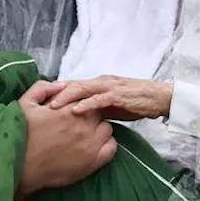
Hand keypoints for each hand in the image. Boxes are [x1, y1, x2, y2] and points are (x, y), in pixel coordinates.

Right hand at [16, 80, 117, 200]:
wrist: (20, 167)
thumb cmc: (21, 136)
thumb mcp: (25, 104)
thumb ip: (43, 88)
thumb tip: (62, 85)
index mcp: (68, 110)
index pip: (87, 99)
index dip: (81, 104)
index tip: (73, 111)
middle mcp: (83, 125)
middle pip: (99, 113)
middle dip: (90, 116)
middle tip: (77, 124)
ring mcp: (90, 144)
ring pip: (107, 129)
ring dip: (98, 130)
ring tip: (84, 136)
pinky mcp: (92, 162)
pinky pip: (111, 148)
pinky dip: (106, 145)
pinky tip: (93, 147)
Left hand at [48, 76, 173, 120]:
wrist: (160, 99)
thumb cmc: (136, 103)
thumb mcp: (111, 106)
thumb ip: (96, 108)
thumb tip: (79, 118)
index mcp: (98, 84)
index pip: (73, 86)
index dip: (56, 94)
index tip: (41, 104)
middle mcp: (101, 82)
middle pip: (73, 85)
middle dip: (55, 94)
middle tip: (38, 105)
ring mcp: (109, 87)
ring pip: (83, 89)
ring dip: (66, 97)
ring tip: (52, 107)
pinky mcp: (118, 95)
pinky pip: (99, 99)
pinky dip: (86, 104)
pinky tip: (75, 110)